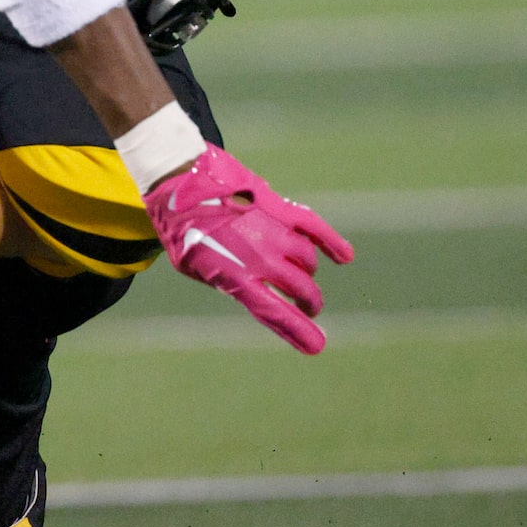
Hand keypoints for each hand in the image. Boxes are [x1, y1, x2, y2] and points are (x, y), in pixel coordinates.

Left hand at [144, 145, 354, 354]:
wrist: (181, 182)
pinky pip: (313, 226)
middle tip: (308, 306)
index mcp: (235, 276)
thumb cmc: (182, 232)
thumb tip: (257, 293)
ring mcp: (272, 229)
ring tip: (303, 277)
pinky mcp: (278, 206)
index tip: (317, 345)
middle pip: (301, 288)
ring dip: (308, 274)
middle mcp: (259, 256)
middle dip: (308, 303)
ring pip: (307, 260)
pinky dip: (331, 242)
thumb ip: (230, 282)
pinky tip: (344, 256)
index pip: (275, 312)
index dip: (298, 331)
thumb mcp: (197, 268)